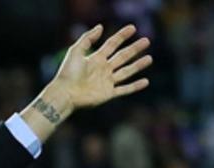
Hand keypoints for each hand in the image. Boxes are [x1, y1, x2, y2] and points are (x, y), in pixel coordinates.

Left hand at [19, 24, 152, 141]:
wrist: (64, 93)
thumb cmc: (67, 73)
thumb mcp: (75, 51)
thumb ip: (87, 38)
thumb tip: (101, 26)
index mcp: (95, 59)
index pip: (112, 45)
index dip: (121, 36)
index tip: (132, 28)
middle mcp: (103, 69)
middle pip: (122, 57)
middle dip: (134, 49)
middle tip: (146, 41)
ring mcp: (106, 82)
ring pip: (126, 72)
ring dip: (138, 65)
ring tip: (149, 58)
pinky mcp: (108, 94)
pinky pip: (124, 89)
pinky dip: (135, 86)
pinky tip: (145, 81)